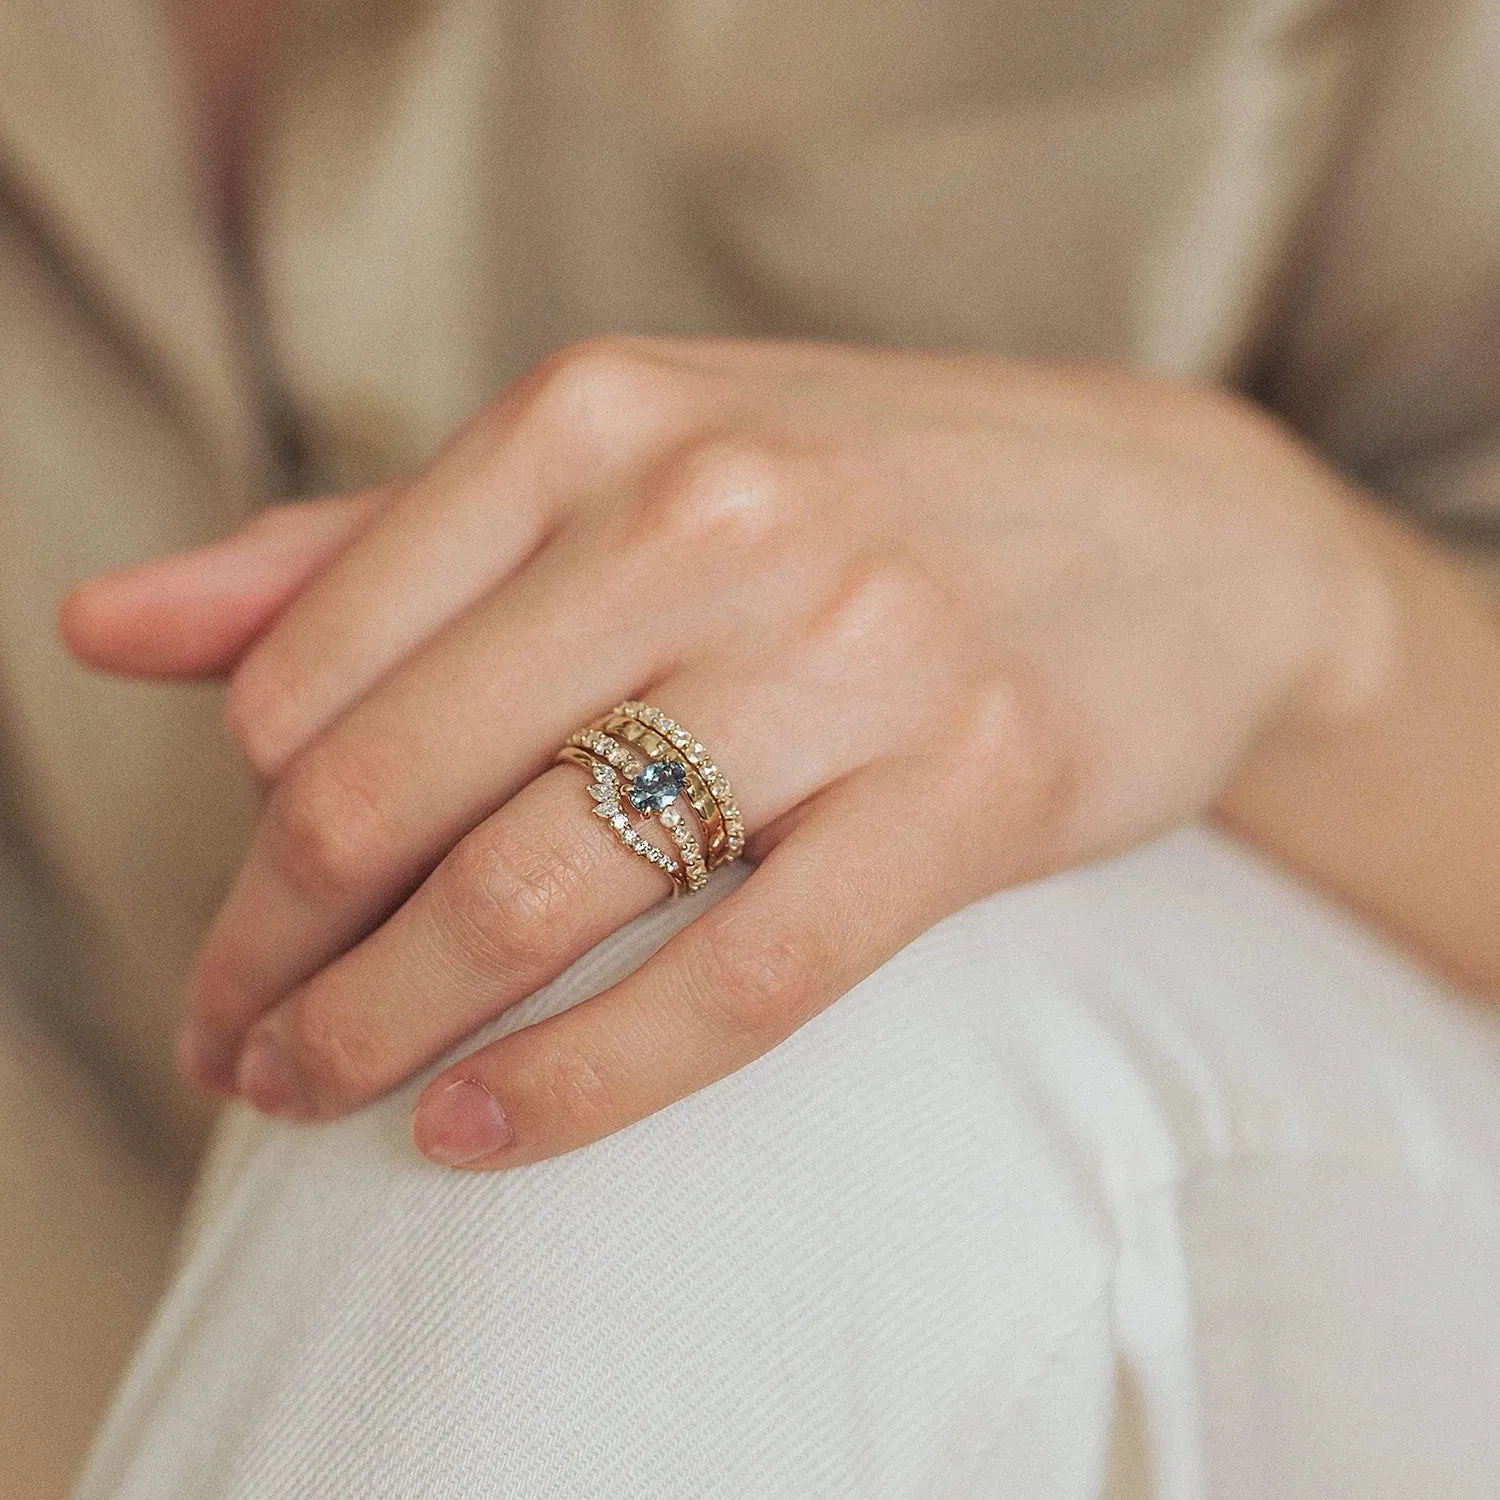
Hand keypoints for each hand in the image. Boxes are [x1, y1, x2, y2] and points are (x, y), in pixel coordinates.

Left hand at [63, 338, 1389, 1167]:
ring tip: (316, 1096)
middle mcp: (719, 509)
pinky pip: (739, 976)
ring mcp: (861, 647)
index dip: (240, 823)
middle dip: (276, 952)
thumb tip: (111, 630)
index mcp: (601, 414)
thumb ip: (364, 549)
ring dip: (382, 1025)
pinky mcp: (979, 786)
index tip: (236, 924)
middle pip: (396, 785)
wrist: (1174, 525)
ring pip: (542, 887)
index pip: (320, 658)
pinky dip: (583, 1081)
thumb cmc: (867, 495)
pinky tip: (479, 1130)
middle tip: (235, 1049)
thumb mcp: (620, 468)